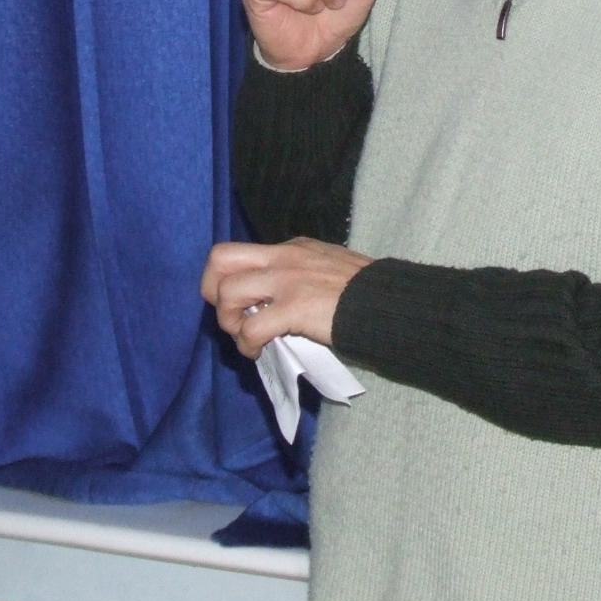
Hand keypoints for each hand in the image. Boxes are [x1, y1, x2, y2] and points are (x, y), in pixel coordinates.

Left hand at [201, 238, 371, 357]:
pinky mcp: (293, 307)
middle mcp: (283, 257)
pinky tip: (258, 352)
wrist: (387, 303)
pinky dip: (247, 345)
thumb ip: (299, 274)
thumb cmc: (363, 291)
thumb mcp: (326, 266)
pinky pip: (250, 328)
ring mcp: (286, 280)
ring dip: (229, 322)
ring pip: (228, 293)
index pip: (240, 254)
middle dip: (213, 290)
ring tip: (246, 338)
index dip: (230, 282)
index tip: (242, 305)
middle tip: (230, 316)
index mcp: (291, 248)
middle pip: (220, 259)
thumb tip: (273, 300)